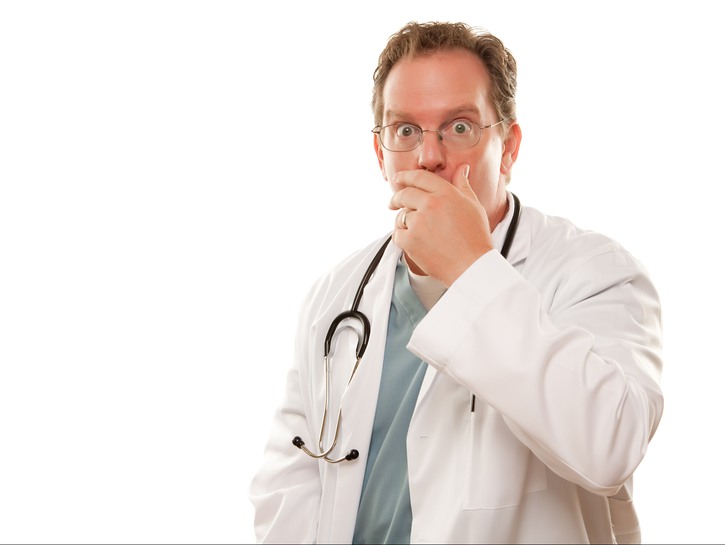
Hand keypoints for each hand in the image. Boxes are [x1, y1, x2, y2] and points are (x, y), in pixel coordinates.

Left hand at [389, 164, 494, 285]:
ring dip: (404, 221)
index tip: (398, 178)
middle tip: (392, 203)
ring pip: (401, 216)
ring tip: (416, 231)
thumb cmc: (475, 237)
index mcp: (446, 193)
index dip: (406, 175)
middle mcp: (431, 204)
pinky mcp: (410, 240)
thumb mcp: (473, 205)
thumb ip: (462, 185)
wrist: (472, 265)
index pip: (420, 177)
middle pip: (404, 194)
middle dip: (396, 198)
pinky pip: (397, 233)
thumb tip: (461, 168)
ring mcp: (419, 222)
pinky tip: (414, 242)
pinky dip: (402, 237)